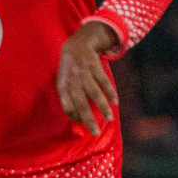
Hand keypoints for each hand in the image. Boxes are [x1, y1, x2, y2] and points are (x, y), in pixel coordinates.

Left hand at [57, 20, 119, 135]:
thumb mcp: (64, 82)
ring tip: (109, 119)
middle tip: (95, 132)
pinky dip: (110, 92)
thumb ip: (69, 97)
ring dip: (102, 107)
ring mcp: (84, 73)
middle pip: (81, 102)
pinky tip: (115, 102)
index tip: (83, 125)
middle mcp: (72, 81)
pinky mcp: (95, 66)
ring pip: (94, 93)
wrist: (76, 46)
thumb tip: (76, 117)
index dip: (74, 116)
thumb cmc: (70, 70)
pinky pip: (103, 81)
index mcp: (62, 86)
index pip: (67, 106)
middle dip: (88, 118)